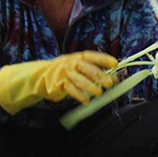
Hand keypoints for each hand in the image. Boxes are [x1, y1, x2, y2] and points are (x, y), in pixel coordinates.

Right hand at [0, 51, 118, 113]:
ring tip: (99, 93)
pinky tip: (86, 100)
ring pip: (79, 79)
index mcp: (79, 57)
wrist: (42, 76)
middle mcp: (72, 63)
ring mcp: (65, 73)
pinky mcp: (59, 83)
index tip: (115, 64)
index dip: (104, 59)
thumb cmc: (67, 72)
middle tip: (110, 83)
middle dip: (100, 75)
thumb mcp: (79, 67)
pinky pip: (71, 89)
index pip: (93, 56)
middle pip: (87, 68)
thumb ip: (95, 71)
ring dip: (91, 87)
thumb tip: (114, 77)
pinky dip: (79, 95)